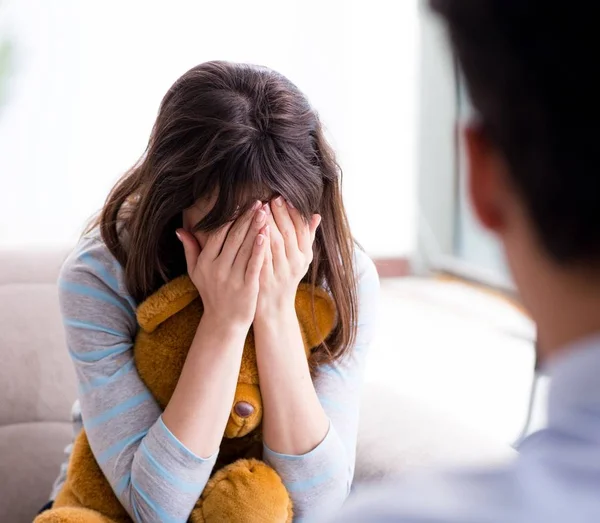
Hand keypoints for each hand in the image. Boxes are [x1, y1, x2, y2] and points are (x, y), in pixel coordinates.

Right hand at [177, 201, 267, 329]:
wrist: (224, 322)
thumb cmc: (212, 293)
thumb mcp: (196, 272)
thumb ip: (190, 250)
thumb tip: (180, 229)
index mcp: (205, 262)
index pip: (218, 234)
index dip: (230, 218)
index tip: (241, 203)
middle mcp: (217, 269)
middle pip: (233, 238)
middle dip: (246, 219)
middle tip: (257, 202)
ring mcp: (232, 279)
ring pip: (244, 248)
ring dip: (255, 229)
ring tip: (265, 213)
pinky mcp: (247, 287)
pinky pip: (253, 264)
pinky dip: (259, 249)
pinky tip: (266, 235)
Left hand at [256, 196, 320, 318]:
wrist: (274, 308)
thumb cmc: (286, 278)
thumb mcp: (301, 259)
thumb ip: (307, 237)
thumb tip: (316, 215)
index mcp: (304, 255)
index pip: (300, 229)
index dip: (293, 212)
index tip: (284, 197)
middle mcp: (295, 263)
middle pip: (288, 233)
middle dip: (279, 214)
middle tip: (270, 198)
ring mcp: (280, 272)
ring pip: (274, 243)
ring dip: (267, 224)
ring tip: (259, 209)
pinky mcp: (264, 279)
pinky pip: (260, 257)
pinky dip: (256, 243)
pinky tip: (250, 230)